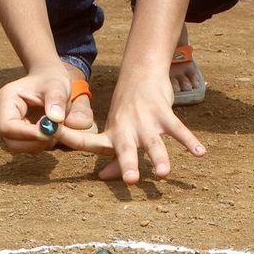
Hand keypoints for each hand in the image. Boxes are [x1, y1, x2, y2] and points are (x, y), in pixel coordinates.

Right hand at [0, 63, 71, 153]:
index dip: (28, 134)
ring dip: (40, 144)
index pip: (7, 126)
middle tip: (56, 133)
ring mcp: (9, 127)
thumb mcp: (57, 85)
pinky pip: (27, 148)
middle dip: (35, 142)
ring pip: (20, 147)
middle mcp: (2, 115)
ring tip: (56, 128)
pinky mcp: (17, 135)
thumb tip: (55, 119)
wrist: (49, 80)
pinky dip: (42, 144)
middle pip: (11, 142)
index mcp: (6, 99)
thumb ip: (56, 100)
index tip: (50, 133)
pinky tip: (52, 130)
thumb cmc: (51, 80)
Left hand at [59, 69, 205, 182]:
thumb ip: (113, 157)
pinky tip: (201, 154)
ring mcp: (145, 120)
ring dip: (160, 157)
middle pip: (125, 149)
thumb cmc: (127, 109)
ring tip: (165, 173)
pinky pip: (178, 129)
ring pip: (153, 141)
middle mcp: (126, 128)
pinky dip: (190, 141)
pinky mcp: (163, 112)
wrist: (142, 73)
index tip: (53, 136)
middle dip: (127, 164)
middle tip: (131, 180)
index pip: (88, 142)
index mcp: (111, 134)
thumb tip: (104, 178)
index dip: (70, 140)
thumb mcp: (117, 131)